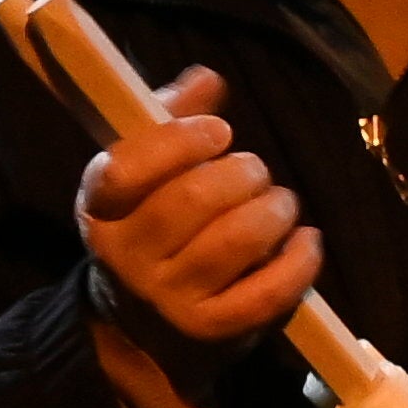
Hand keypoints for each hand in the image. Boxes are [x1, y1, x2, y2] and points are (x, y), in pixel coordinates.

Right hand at [79, 67, 318, 359]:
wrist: (144, 322)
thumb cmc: (155, 223)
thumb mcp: (147, 171)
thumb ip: (173, 117)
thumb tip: (207, 78)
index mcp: (101, 208)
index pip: (125, 169)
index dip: (180, 141)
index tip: (220, 130)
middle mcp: (128, 255)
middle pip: (192, 199)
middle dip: (243, 173)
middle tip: (255, 171)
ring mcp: (169, 296)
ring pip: (234, 240)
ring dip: (274, 210)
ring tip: (280, 204)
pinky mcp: (211, 328)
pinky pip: (267, 292)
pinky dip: (300, 260)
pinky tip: (306, 240)